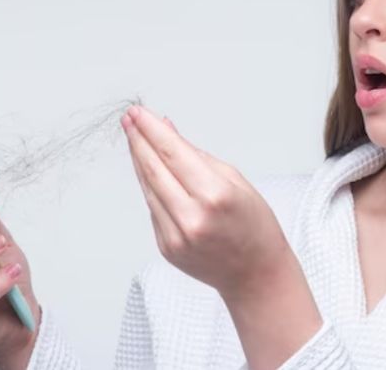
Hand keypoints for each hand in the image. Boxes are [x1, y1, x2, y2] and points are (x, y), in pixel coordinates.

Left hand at [120, 105, 292, 297]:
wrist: (256, 274)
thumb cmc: (254, 225)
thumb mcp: (234, 179)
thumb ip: (195, 154)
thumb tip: (166, 130)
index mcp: (214, 195)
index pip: (172, 153)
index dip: (151, 130)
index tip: (138, 112)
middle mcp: (191, 217)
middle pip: (153, 169)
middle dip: (138, 140)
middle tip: (129, 119)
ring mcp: (176, 236)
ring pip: (147, 188)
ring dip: (139, 160)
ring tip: (134, 138)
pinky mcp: (166, 247)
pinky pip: (152, 208)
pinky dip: (149, 185)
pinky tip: (148, 168)